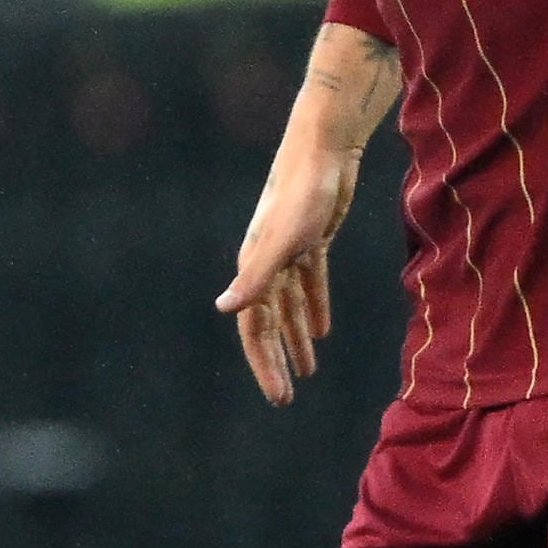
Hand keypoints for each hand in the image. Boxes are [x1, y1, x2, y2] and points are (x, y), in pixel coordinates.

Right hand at [216, 142, 359, 405]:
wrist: (324, 151)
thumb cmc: (303, 193)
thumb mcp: (283, 239)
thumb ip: (255, 275)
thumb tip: (224, 309)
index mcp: (254, 267)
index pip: (252, 327)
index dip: (263, 362)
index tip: (278, 395)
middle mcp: (266, 264)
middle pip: (268, 322)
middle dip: (276, 359)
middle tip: (286, 397)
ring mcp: (288, 253)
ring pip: (289, 306)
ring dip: (296, 339)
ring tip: (308, 370)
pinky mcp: (311, 241)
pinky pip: (310, 284)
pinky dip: (314, 307)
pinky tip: (321, 331)